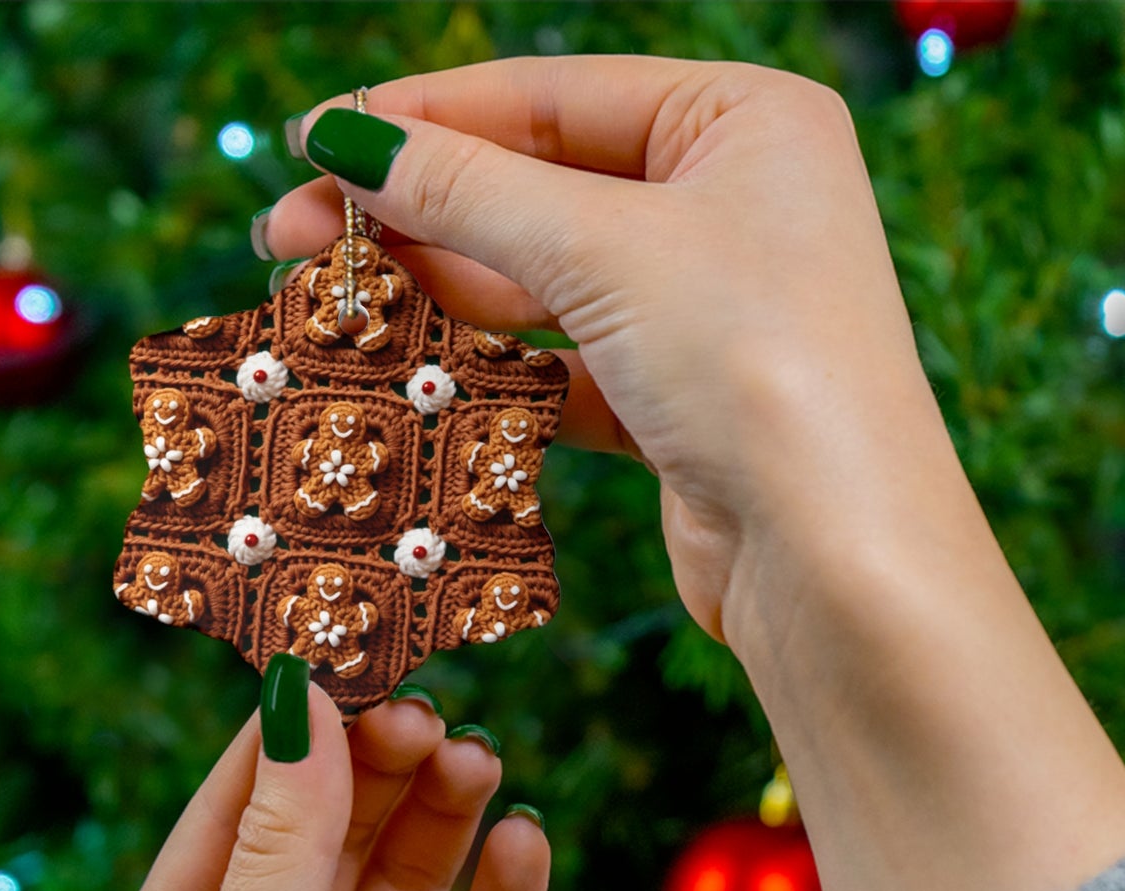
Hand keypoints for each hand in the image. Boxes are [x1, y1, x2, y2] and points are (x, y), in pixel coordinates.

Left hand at [93, 689, 547, 890]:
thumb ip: (281, 850)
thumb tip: (300, 702)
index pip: (239, 808)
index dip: (294, 730)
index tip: (348, 647)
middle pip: (334, 835)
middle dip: (380, 768)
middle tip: (431, 710)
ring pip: (410, 885)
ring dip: (445, 819)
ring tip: (481, 761)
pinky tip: (526, 843)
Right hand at [264, 56, 943, 641]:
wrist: (836, 560)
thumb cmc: (756, 365)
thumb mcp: (604, 250)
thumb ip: (469, 190)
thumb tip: (346, 139)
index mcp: (744, 121)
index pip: (553, 97)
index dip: (424, 117)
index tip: (312, 140)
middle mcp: (732, 205)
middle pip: (539, 188)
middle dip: (415, 211)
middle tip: (288, 234)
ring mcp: (706, 309)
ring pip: (544, 283)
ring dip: (438, 291)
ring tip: (328, 301)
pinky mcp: (679, 403)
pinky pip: (563, 366)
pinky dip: (491, 369)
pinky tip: (408, 370)